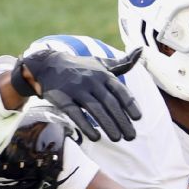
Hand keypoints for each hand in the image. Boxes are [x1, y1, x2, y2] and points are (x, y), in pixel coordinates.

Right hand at [12, 48, 142, 142]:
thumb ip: (122, 63)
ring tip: (117, 138)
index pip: (120, 91)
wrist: (47, 65)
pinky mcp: (61, 97)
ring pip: (95, 109)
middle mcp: (91, 80)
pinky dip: (85, 125)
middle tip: (131, 137)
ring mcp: (75, 88)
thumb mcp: (101, 63)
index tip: (138, 118)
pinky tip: (95, 137)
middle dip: (122, 121)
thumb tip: (141, 50)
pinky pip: (75, 113)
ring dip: (108, 125)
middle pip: (110, 103)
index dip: (130, 105)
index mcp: (103, 74)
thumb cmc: (81, 68)